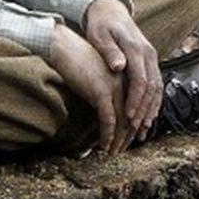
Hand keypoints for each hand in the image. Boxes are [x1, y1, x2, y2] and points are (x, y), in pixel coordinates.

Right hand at [48, 22, 128, 154]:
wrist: (63, 46)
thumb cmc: (77, 60)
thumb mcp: (97, 76)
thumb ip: (105, 90)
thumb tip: (105, 110)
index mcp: (126, 77)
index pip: (136, 106)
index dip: (133, 125)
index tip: (129, 139)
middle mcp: (124, 82)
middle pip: (133, 115)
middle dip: (128, 136)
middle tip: (122, 150)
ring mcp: (114, 87)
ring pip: (123, 120)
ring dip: (119, 140)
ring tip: (113, 152)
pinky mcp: (101, 91)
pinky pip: (109, 119)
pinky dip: (108, 135)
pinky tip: (104, 145)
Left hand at [82, 0, 161, 147]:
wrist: (111, 10)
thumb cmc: (101, 26)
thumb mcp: (100, 36)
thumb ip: (109, 52)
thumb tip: (119, 67)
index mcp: (136, 49)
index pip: (140, 80)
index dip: (136, 100)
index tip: (129, 117)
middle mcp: (148, 53)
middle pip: (152, 87)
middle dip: (145, 110)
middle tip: (136, 130)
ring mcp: (152, 57)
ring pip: (157, 87)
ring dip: (152, 109)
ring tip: (143, 128)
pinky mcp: (150, 60)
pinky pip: (156, 83)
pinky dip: (154, 101)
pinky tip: (148, 115)